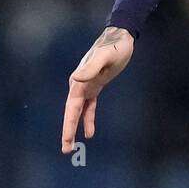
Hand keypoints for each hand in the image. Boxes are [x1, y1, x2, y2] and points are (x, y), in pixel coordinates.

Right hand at [61, 26, 134, 153]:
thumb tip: (76, 78)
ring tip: (73, 146)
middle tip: (66, 151)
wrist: (122, 36)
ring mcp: (86, 85)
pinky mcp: (95, 86)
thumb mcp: (105, 56)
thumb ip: (91, 67)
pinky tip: (90, 134)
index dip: (68, 126)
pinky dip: (88, 120)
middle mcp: (79, 84)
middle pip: (71, 113)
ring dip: (75, 128)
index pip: (71, 108)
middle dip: (68, 132)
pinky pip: (89, 107)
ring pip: (78, 112)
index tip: (67, 141)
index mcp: (79, 81)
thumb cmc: (115, 46)